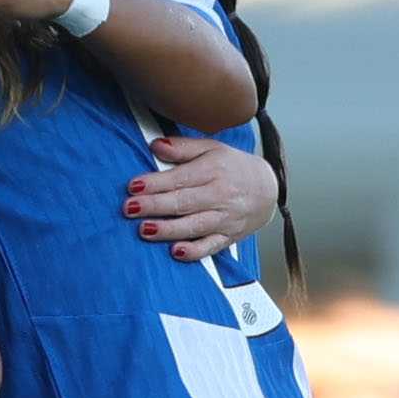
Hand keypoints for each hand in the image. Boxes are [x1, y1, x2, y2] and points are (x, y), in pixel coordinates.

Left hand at [128, 133, 277, 259]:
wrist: (269, 189)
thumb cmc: (234, 167)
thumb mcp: (211, 148)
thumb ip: (182, 148)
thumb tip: (155, 146)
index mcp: (214, 170)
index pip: (180, 178)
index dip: (155, 183)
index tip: (134, 186)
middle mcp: (220, 195)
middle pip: (183, 202)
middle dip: (155, 206)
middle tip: (129, 208)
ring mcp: (225, 218)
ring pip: (194, 226)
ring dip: (168, 229)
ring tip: (145, 229)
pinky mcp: (228, 237)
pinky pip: (211, 246)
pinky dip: (194, 251)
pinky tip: (176, 251)